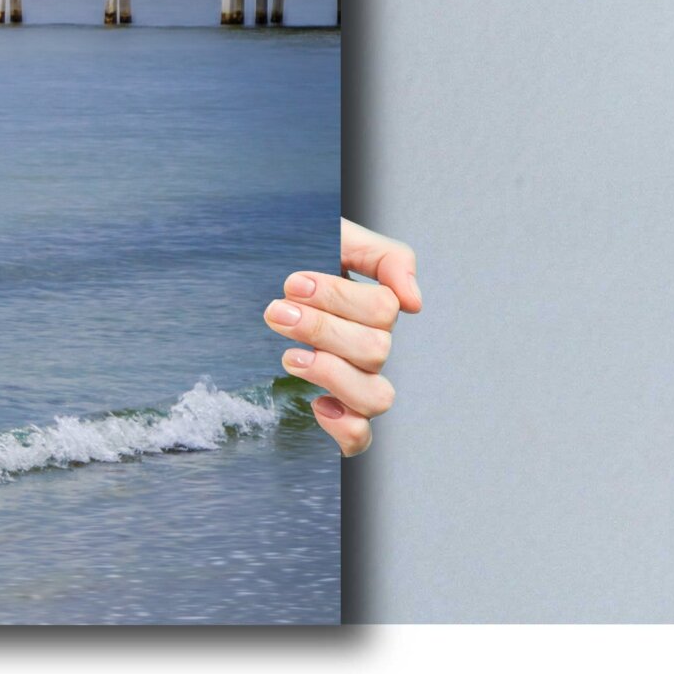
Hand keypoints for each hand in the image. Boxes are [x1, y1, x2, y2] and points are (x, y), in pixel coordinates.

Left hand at [266, 217, 420, 456]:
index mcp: (375, 308)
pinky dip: (344, 428)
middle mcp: (371, 347)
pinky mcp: (337, 410)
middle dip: (321, 329)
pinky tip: (316, 404)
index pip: (383, 310)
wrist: (259, 269)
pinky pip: (359, 437)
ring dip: (332, 375)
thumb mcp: (340, 236)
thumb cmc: (302, 255)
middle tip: (278, 311)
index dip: (338, 298)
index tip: (293, 283)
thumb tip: (413, 302)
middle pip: (376, 351)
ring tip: (290, 356)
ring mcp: (356, 380)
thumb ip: (386, 257)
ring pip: (376, 397)